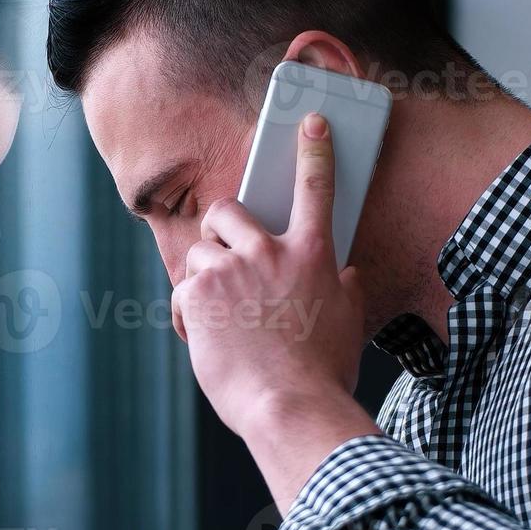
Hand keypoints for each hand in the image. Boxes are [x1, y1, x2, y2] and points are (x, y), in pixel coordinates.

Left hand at [170, 112, 378, 506]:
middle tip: (222, 251)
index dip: (313, 150)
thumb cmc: (323, 373)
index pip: (316, 188)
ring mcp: (231, 270)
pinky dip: (187, 315)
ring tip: (218, 315)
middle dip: (219, 226)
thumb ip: (345, 289)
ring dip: (203, 279)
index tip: (310, 122)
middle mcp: (270, 253)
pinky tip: (204, 340)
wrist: (290, 407)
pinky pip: (181, 291)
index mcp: (314, 256)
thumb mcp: (348, 324)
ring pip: (200, 251)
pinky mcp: (197, 294)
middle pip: (229, 209)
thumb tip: (349, 273)